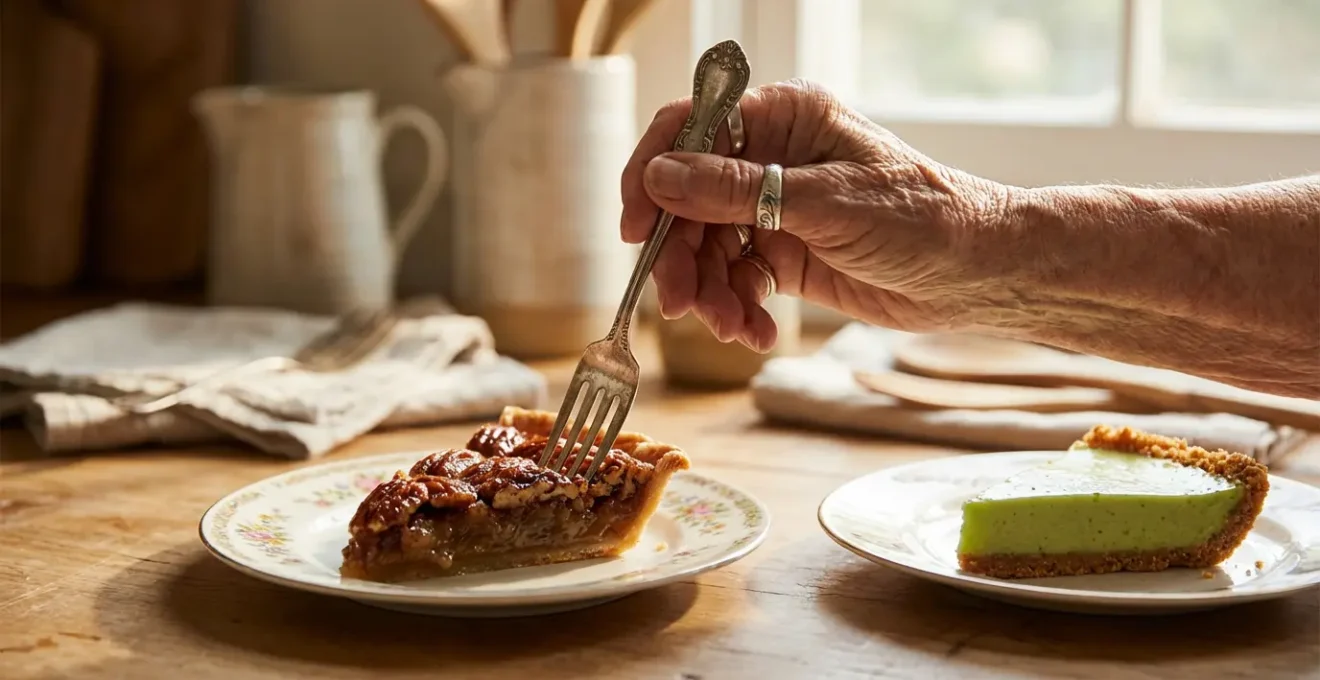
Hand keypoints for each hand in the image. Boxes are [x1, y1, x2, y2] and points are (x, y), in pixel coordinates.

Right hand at [620, 79, 1012, 352]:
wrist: (976, 275)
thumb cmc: (921, 218)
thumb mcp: (823, 203)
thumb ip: (736, 193)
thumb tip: (660, 177)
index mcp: (784, 118)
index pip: (691, 129)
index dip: (653, 174)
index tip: (636, 227)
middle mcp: (772, 158)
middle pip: (688, 200)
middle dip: (681, 255)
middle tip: (682, 302)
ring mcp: (775, 208)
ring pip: (706, 247)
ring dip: (708, 291)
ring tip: (729, 325)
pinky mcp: (783, 254)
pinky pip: (734, 280)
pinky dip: (736, 309)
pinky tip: (754, 333)